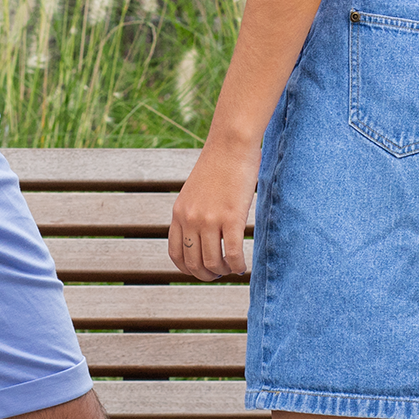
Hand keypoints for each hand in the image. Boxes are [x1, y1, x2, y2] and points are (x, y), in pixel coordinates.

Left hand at [169, 136, 260, 279]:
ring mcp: (209, 219)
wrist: (231, 144)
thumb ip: (193, 212)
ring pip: (213, 263)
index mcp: (179, 213)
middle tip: (220, 272)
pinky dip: (238, 266)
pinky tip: (243, 266)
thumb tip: (201, 237)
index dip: (188, 269)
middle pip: (194, 264)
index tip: (202, 270)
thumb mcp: (195, 191)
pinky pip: (232, 254)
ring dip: (224, 271)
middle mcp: (190, 219)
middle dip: (207, 275)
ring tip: (233, 267)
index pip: (176, 254)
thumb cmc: (218, 165)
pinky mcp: (231, 217)